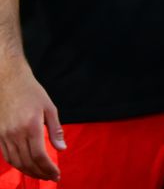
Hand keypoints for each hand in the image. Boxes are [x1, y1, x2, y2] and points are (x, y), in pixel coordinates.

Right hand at [0, 62, 64, 180]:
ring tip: (40, 175)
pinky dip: (17, 164)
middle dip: (40, 173)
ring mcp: (4, 135)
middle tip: (51, 178)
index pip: (39, 155)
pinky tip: (26, 166)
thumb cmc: (32, 92)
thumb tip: (62, 148)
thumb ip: (55, 129)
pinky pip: (7, 156)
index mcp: (30, 126)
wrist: (8, 82)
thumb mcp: (49, 107)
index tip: (56, 174)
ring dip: (28, 172)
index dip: (48, 168)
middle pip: (27, 161)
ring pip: (16, 161)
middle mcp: (15, 133)